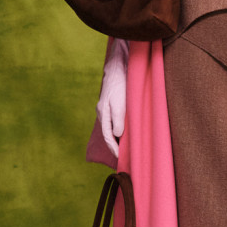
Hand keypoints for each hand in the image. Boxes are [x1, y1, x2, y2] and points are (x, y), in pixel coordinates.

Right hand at [97, 39, 128, 159]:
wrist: (118, 67)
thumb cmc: (120, 84)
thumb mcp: (120, 103)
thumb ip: (118, 119)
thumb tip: (117, 135)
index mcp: (103, 113)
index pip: (107, 136)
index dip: (113, 148)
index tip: (120, 158)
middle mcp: (102, 112)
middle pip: (107, 134)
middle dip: (114, 146)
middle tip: (122, 158)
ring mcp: (105, 109)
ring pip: (110, 128)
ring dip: (116, 139)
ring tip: (124, 150)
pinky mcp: (111, 105)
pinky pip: (113, 122)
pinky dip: (118, 130)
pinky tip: (123, 135)